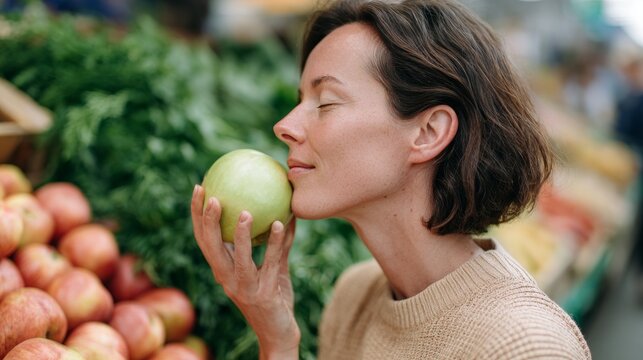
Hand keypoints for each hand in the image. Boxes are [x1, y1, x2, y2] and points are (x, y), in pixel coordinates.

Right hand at [191, 184, 299, 358]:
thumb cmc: (274, 296)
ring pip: (239, 258)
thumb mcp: (274, 266)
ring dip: (242, 234)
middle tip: (212, 196)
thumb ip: (277, 243)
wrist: (279, 333)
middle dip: (207, 221)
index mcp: (222, 270)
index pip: (203, 238)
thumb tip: (285, 209)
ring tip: (247, 212)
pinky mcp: (263, 294)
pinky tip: (281, 224)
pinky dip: (275, 243)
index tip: (199, 187)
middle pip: (211, 247)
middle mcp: (227, 278)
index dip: (197, 214)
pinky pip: (270, 263)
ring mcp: (244, 288)